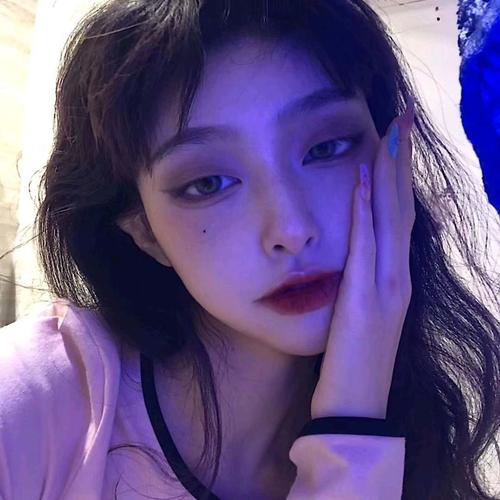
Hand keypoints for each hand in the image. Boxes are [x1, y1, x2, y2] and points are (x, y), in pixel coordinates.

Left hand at [310, 97, 415, 419]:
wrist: (355, 407)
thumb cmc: (354, 360)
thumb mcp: (362, 312)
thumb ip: (363, 280)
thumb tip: (358, 248)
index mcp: (394, 278)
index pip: (398, 216)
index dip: (397, 176)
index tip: (394, 138)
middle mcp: (397, 276)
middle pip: (401, 207)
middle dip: (400, 161)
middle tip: (401, 116)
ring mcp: (387, 288)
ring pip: (390, 219)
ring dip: (388, 174)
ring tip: (390, 131)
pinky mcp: (367, 301)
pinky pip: (366, 248)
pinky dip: (365, 212)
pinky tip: (360, 181)